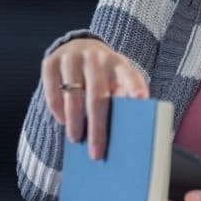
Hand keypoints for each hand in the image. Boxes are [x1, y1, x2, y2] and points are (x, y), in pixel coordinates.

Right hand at [41, 38, 148, 159]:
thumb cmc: (104, 75)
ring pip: (73, 95)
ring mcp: (73, 57)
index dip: (136, 89)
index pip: (131, 77)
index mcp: (119, 64)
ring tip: (76, 139)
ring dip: (74, 121)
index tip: (142, 102)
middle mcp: (97, 58)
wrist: (79, 47)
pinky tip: (63, 121)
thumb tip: (149, 136)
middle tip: (97, 153)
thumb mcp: (119, 80)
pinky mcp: (51, 61)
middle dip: (97, 128)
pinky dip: (57, 110)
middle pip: (98, 96)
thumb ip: (128, 101)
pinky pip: (52, 91)